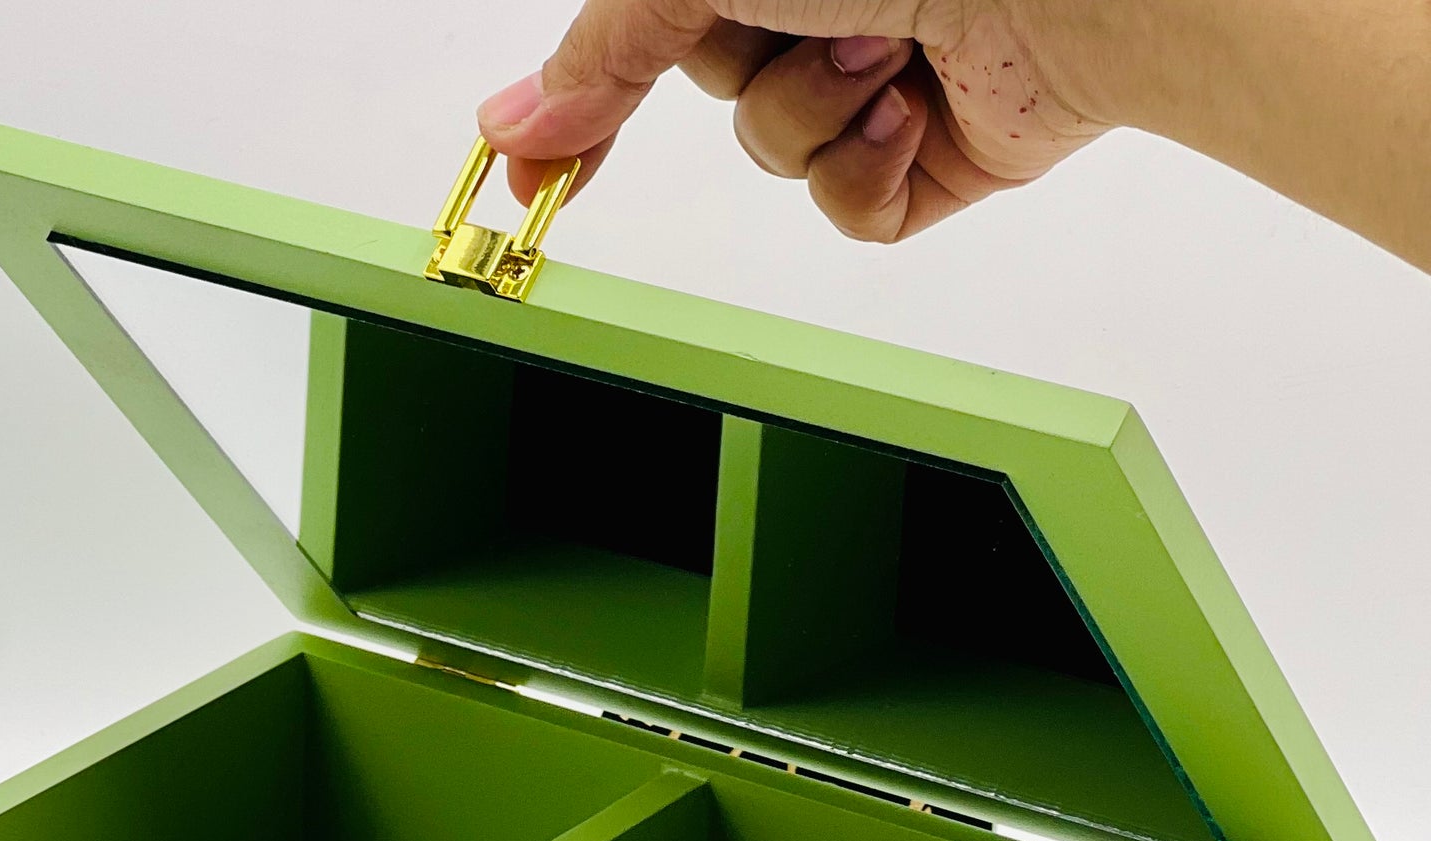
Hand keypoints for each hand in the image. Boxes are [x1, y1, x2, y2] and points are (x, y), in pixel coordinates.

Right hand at [477, 2, 1110, 243]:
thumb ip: (609, 46)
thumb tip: (519, 120)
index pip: (647, 33)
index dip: (586, 103)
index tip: (534, 168)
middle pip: (708, 83)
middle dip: (745, 56)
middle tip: (811, 3)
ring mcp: (877, 77)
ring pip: (775, 154)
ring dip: (815, 111)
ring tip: (886, 45)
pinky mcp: (930, 155)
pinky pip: (849, 210)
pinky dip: (871, 171)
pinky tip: (918, 107)